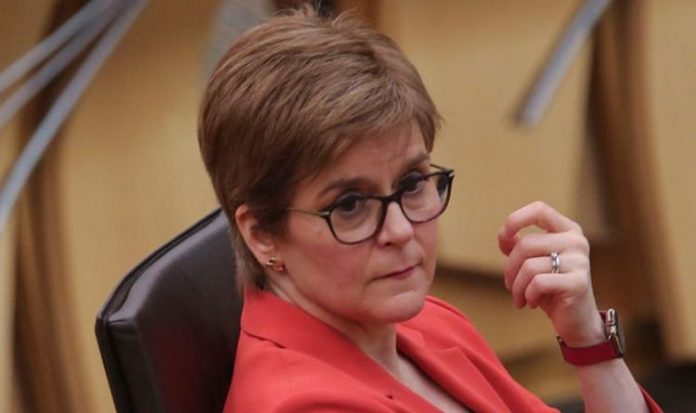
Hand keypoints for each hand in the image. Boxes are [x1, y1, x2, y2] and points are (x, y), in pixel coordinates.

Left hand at [497, 201, 603, 346]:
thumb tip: (504, 237)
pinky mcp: (578, 283)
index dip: (515, 220)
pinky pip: (538, 283)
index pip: (539, 210)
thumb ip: (519, 246)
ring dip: (517, 287)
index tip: (503, 239)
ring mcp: (580, 261)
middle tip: (510, 285)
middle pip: (526, 244)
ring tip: (520, 298)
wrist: (576, 321)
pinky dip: (528, 296)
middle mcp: (576, 241)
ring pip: (529, 266)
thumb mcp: (534, 263)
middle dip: (510, 268)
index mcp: (567, 230)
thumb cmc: (551, 289)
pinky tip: (532, 303)